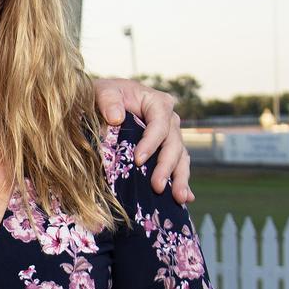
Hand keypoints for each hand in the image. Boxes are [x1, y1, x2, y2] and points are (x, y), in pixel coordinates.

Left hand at [93, 78, 192, 203]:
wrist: (104, 100)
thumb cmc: (104, 95)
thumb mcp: (102, 91)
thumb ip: (108, 100)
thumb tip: (116, 118)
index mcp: (157, 103)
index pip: (160, 125)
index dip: (151, 143)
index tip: (138, 160)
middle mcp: (169, 119)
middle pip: (174, 144)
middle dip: (167, 167)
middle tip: (157, 186)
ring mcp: (170, 135)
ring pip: (181, 157)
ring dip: (180, 178)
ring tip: (179, 198)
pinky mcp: (166, 148)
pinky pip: (178, 164)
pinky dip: (181, 180)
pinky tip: (186, 197)